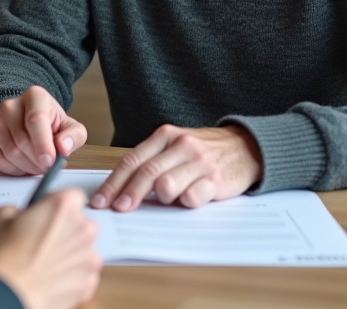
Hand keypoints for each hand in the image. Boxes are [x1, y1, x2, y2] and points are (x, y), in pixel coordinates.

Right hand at [0, 86, 87, 174]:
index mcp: (34, 96)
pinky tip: (24, 165)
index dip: (43, 144)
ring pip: (11, 152)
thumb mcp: (71, 127)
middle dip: (38, 160)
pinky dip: (14, 169)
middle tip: (48, 167)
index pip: (35, 119)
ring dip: (27, 166)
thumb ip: (73, 136)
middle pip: (22, 140)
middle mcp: (11, 105)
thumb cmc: (52, 124)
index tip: (49, 162)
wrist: (30, 121)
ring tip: (38, 165)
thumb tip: (63, 147)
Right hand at [0, 188, 100, 308]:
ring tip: (45, 264)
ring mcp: (88, 257)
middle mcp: (81, 229)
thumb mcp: (2, 217)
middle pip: (81, 224)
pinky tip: (51, 279)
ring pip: (83, 250)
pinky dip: (72, 276)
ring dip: (70, 254)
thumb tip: (22, 215)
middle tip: (43, 242)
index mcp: (63, 207)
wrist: (6, 294)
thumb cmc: (3, 259)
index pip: (73, 196)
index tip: (49, 214)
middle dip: (66, 231)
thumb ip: (19, 209)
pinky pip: (85, 274)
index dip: (58, 205)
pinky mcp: (88, 282)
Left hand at [89, 124, 261, 211]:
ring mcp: (199, 162)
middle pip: (146, 173)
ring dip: (161, 199)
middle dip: (128, 194)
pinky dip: (185, 203)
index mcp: (165, 136)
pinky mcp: (216, 179)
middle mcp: (181, 146)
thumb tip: (120, 190)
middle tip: (118, 210)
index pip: (131, 161)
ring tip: (166, 200)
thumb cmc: (203, 152)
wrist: (245, 147)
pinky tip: (188, 201)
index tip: (100, 201)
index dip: (113, 183)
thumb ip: (152, 162)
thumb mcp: (175, 147)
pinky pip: (192, 197)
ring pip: (167, 185)